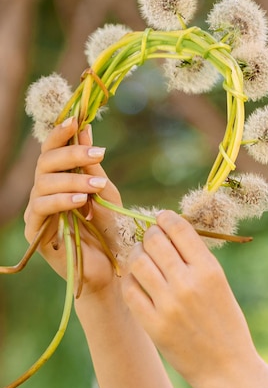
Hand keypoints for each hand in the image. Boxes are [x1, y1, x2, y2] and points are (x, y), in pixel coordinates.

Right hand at [24, 116, 122, 296]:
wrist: (112, 267)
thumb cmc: (110, 228)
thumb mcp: (105, 191)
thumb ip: (92, 164)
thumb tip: (86, 127)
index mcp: (59, 178)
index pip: (52, 150)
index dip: (60, 133)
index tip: (76, 120)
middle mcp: (44, 191)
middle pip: (45, 163)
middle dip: (72, 155)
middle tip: (98, 154)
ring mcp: (37, 212)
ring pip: (43, 184)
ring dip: (73, 181)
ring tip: (96, 188)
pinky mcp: (36, 232)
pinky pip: (41, 209)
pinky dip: (61, 201)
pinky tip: (81, 201)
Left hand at [122, 210, 257, 387]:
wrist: (228, 368)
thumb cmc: (225, 321)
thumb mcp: (219, 283)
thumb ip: (195, 258)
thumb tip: (168, 230)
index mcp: (209, 269)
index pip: (179, 228)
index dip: (165, 218)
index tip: (161, 218)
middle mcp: (188, 283)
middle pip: (154, 241)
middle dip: (149, 234)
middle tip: (149, 238)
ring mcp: (169, 305)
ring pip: (138, 262)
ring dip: (136, 255)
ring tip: (140, 258)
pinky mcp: (153, 325)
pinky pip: (130, 290)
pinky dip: (130, 280)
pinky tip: (137, 281)